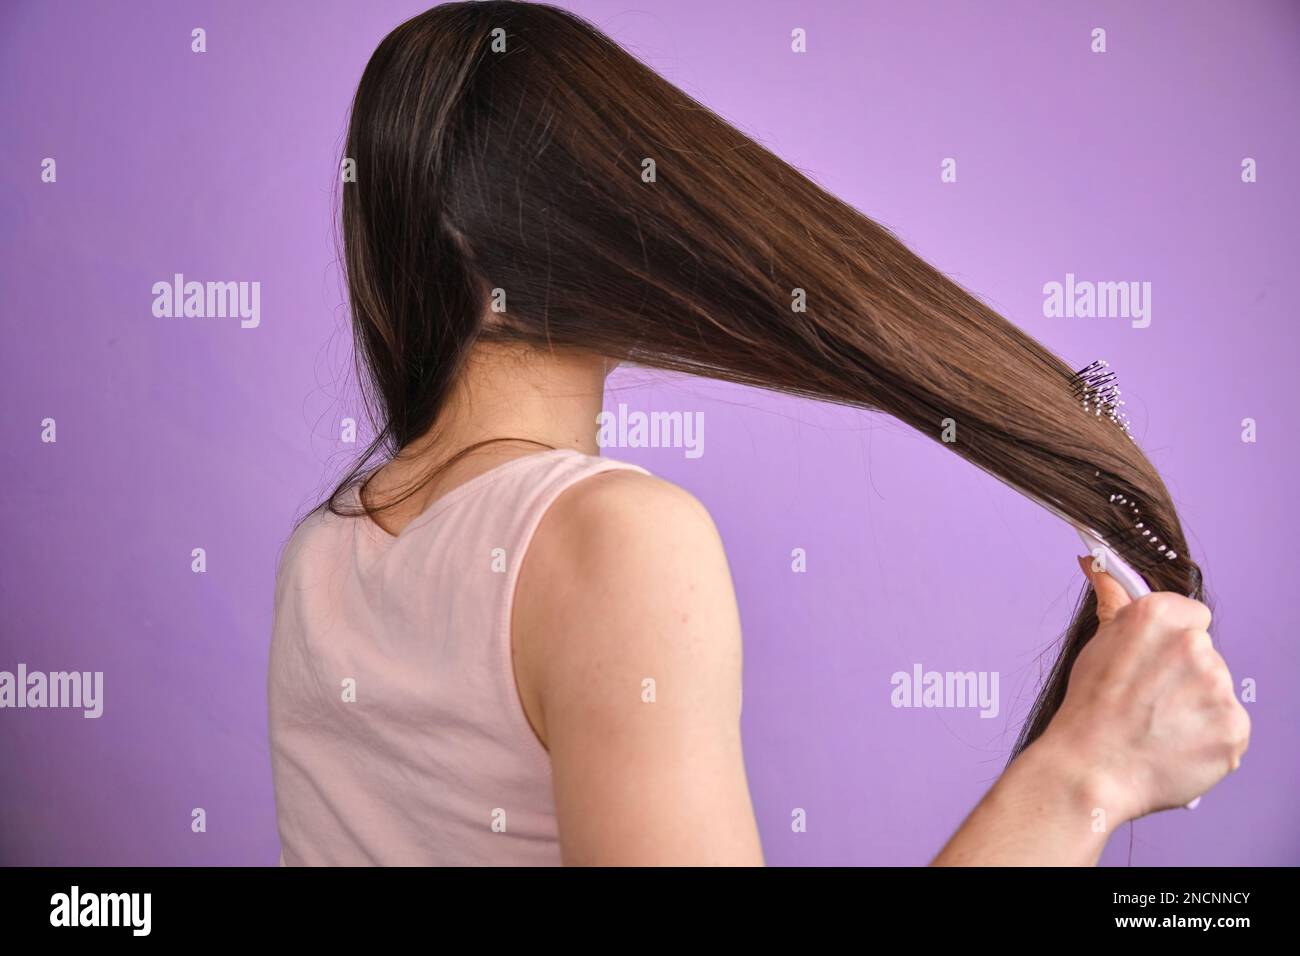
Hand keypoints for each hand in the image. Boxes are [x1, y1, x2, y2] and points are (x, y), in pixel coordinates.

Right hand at [1035, 557, 1249, 823]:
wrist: (1089, 770)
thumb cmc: (1088, 711)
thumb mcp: (1096, 646)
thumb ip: (1113, 601)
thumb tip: (1094, 564)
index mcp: (1159, 617)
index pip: (1193, 617)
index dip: (1171, 643)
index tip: (1153, 664)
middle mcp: (1194, 645)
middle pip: (1207, 656)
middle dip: (1184, 678)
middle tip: (1149, 703)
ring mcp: (1218, 688)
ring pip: (1218, 692)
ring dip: (1198, 710)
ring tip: (1159, 729)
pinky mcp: (1235, 727)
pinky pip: (1231, 728)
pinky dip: (1210, 741)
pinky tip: (1176, 747)